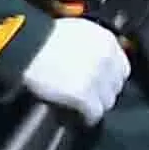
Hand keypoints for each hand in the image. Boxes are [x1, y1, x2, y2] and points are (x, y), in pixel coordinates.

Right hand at [13, 16, 131, 123]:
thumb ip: (93, 45)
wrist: (26, 46)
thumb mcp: (78, 31)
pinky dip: (88, 118)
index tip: (101, 84)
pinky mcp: (83, 94)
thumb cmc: (43, 37)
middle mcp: (107, 59)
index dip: (110, 79)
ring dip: (96, 105)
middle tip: (90, 97)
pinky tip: (81, 118)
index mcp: (107, 41)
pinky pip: (94, 113)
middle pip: (116, 86)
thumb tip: (95, 60)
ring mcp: (96, 77)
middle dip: (103, 92)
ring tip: (83, 107)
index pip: (122, 68)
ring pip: (107, 101)